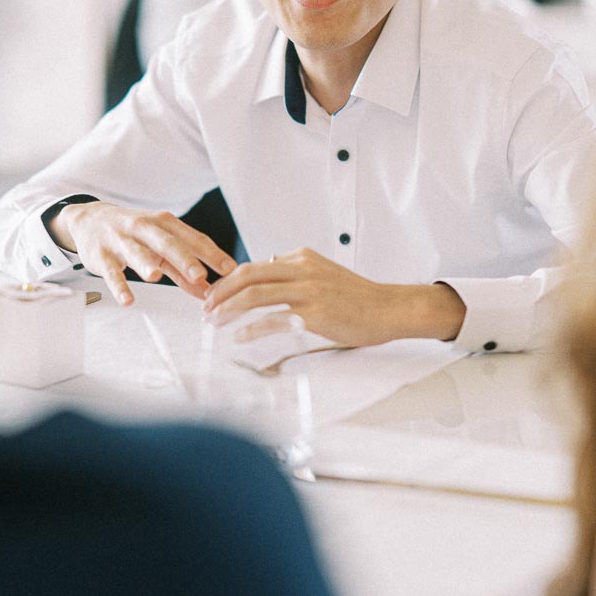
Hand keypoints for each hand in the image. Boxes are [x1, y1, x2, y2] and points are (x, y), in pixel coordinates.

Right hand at [54, 202, 236, 305]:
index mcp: (164, 224)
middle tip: (200, 274)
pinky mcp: (102, 255)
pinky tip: (127, 300)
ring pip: (136, 252)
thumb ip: (182, 271)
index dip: (212, 254)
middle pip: (167, 242)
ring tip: (155, 277)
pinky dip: (118, 286)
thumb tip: (208, 291)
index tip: (230, 269)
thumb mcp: (160, 248)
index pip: (192, 238)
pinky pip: (111, 271)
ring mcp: (121, 240)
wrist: (90, 220)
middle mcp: (144, 227)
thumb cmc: (133, 234)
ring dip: (145, 264)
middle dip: (184, 258)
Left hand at [201, 247, 465, 346]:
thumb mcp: (323, 273)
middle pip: (247, 275)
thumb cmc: (357, 297)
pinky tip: (239, 338)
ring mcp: (309, 290)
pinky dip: (251, 328)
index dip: (227, 282)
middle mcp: (302, 269)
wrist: (390, 309)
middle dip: (220, 293)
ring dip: (228, 309)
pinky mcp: (316, 313)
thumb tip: (265, 269)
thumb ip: (295, 272)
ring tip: (214, 323)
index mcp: (301, 257)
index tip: (212, 297)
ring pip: (255, 294)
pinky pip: (274, 319)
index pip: (253, 265)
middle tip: (205, 310)